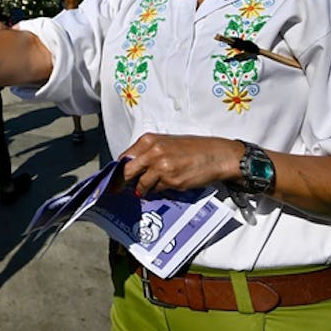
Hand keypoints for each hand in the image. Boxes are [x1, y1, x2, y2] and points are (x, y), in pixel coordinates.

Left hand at [118, 134, 242, 195]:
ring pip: (142, 184)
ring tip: (149, 189)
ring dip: (143, 189)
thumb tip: (132, 168)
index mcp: (149, 140)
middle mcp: (153, 152)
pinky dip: (159, 190)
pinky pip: (158, 190)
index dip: (118, 171)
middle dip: (124, 183)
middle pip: (127, 172)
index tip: (114, 180)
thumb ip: (148, 153)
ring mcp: (161, 167)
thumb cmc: (193, 149)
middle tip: (120, 190)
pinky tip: (168, 185)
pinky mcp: (171, 181)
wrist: (216, 155)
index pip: (125, 158)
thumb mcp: (166, 143)